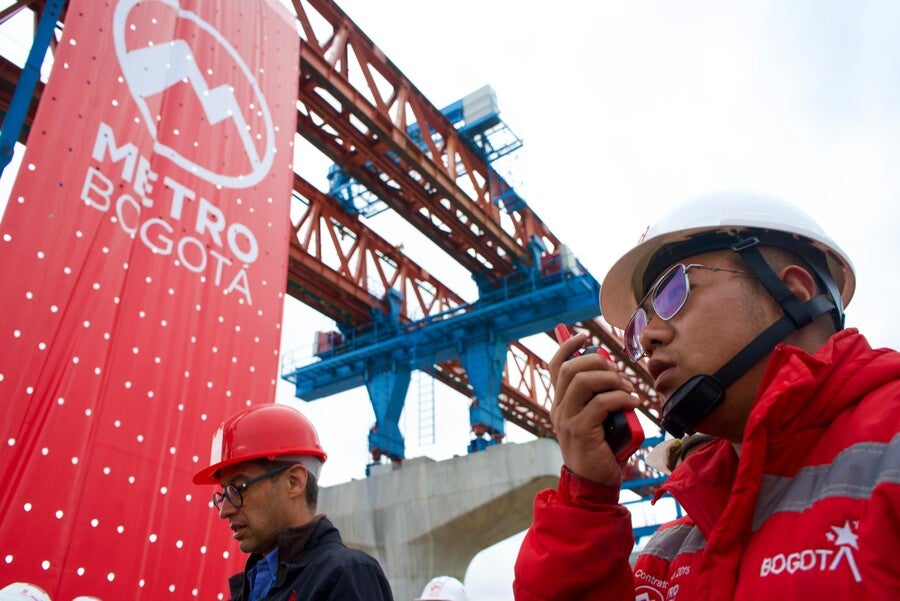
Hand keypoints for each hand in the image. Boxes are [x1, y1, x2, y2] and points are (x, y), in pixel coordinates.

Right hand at [549, 333, 637, 485]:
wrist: (592, 484)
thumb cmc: (600, 450)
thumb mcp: (596, 419)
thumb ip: (599, 399)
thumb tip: (615, 375)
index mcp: (560, 403)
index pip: (555, 365)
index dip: (568, 346)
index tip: (585, 336)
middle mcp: (559, 408)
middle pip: (571, 369)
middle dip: (598, 362)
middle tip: (619, 374)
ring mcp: (567, 419)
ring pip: (583, 382)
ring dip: (611, 380)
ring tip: (628, 390)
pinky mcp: (581, 431)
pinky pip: (600, 403)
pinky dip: (620, 398)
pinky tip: (633, 404)